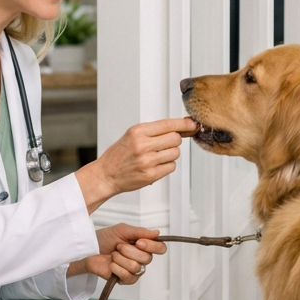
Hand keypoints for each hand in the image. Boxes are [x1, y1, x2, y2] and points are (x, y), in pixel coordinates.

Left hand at [66, 224, 165, 285]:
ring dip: (120, 258)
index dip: (152, 246)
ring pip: (135, 266)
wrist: (89, 249)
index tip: (139, 242)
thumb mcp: (123, 230)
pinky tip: (112, 265)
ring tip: (113, 255)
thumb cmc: (105, 239)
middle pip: (147, 258)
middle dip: (129, 250)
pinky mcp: (125, 280)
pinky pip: (127, 276)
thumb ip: (140, 231)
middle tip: (118, 247)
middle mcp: (141, 258)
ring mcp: (134, 270)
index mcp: (144, 246)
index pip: (160, 248)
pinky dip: (117, 268)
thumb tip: (156, 233)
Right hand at [76, 118, 197, 213]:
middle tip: (164, 145)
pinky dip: (167, 165)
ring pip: (175, 153)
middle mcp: (143, 145)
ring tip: (157, 156)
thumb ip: (154, 131)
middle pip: (175, 139)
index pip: (168, 124)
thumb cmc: (119, 154)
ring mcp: (147, 161)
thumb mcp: (132, 135)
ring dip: (170, 154)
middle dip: (174, 141)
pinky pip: (171, 166)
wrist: (106, 175)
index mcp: (137, 132)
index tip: (193, 124)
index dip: (184, 124)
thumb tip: (182, 128)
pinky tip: (156, 165)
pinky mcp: (151, 175)